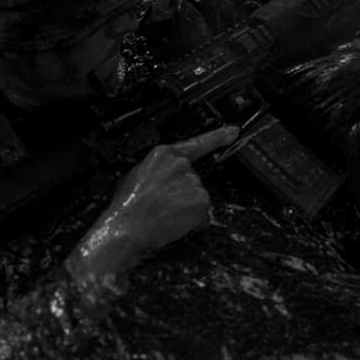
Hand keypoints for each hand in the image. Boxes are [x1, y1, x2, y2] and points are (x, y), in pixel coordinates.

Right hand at [67, 125, 239, 292]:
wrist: (127, 228)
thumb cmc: (126, 206)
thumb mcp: (135, 176)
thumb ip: (157, 170)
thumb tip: (163, 177)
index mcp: (164, 155)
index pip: (198, 143)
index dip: (219, 136)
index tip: (233, 132)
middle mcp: (182, 165)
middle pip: (193, 177)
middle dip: (182, 191)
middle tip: (163, 205)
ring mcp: (194, 182)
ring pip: (197, 196)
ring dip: (186, 206)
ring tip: (164, 214)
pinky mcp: (201, 200)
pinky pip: (202, 211)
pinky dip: (192, 219)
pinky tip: (173, 221)